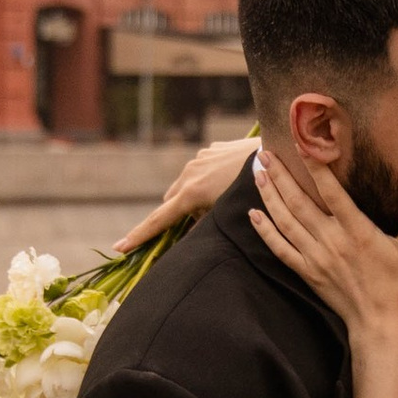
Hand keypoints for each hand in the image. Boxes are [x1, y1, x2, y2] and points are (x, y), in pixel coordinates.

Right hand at [112, 131, 256, 254]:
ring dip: (193, 198)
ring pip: (186, 185)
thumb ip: (207, 227)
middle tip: (199, 225)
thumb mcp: (229, 215)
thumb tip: (192, 237)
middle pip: (172, 202)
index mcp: (191, 192)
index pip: (159, 219)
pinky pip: (201, 169)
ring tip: (222, 202)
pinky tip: (228, 182)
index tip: (119, 247)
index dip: (139, 236)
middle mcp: (189, 172)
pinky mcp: (212, 149)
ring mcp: (200, 158)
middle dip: (177, 216)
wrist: (278, 152)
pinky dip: (206, 181)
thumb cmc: (255, 190)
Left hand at [248, 149, 397, 340]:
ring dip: (269, 196)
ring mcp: (315, 257)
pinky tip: (253, 214)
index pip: (332, 193)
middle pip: (299, 202)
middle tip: (265, 153)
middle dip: (281, 175)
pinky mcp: (307, 272)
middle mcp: (331, 241)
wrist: (379, 323)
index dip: (316, 168)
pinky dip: (265, 231)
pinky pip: (280, 249)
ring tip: (257, 172)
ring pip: (285, 221)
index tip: (303, 145)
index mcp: (357, 232)